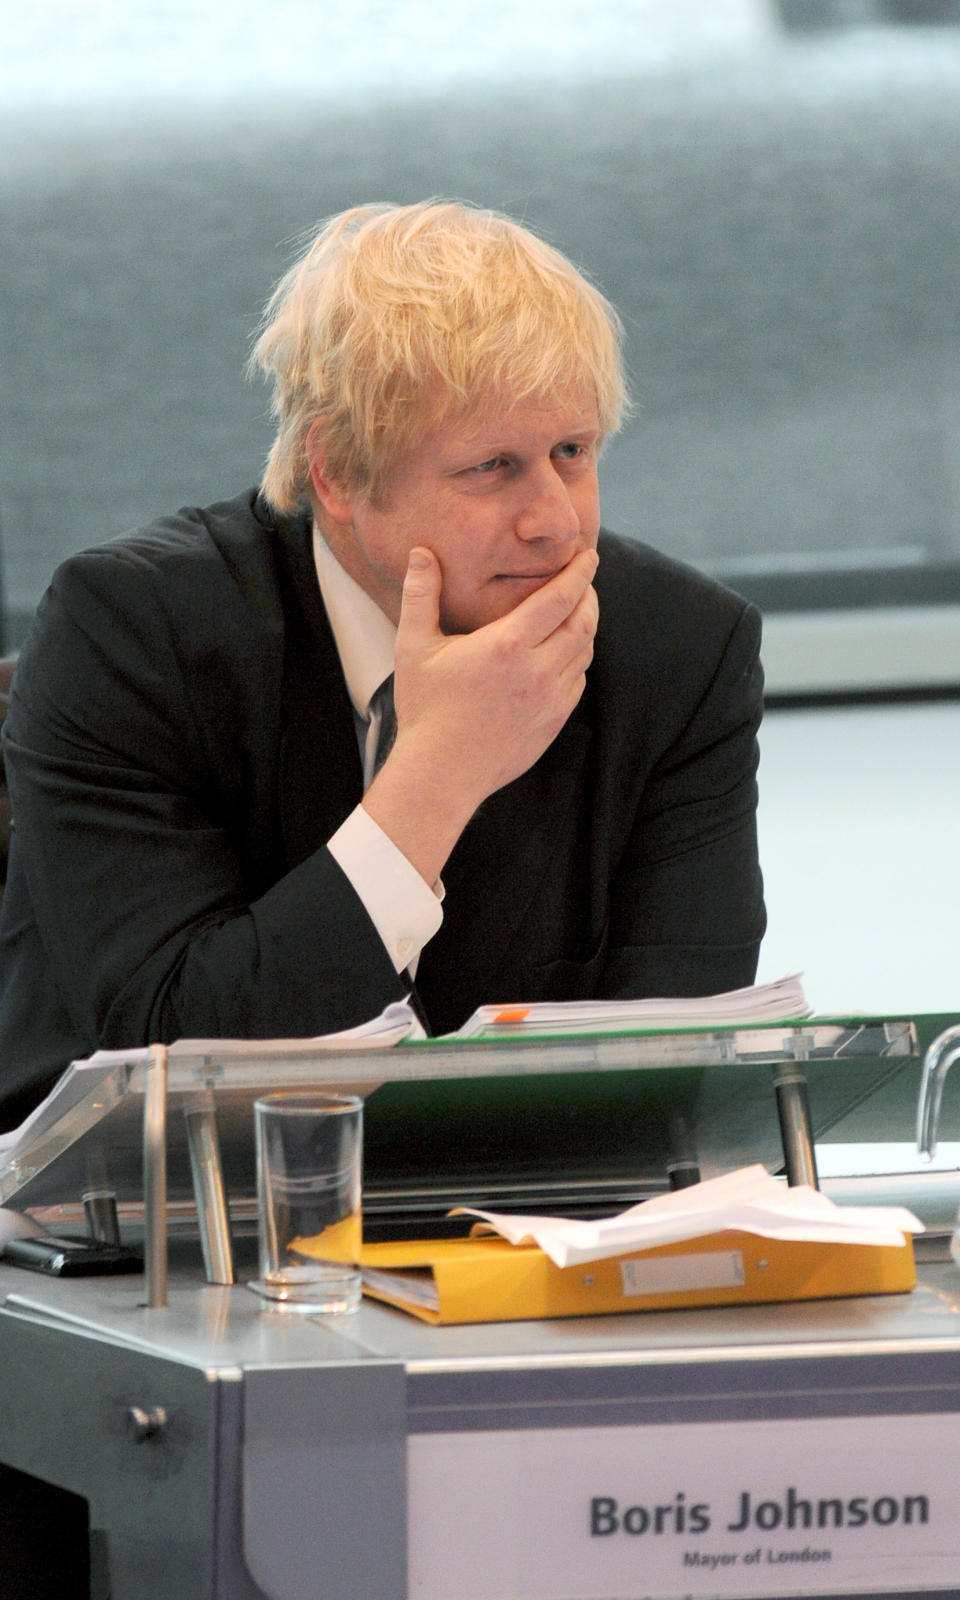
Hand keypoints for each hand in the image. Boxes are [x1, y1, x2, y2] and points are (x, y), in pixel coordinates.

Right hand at [361, 544, 597, 884]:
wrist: (441, 774)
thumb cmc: (424, 709)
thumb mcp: (414, 648)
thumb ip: (421, 596)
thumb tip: (420, 552)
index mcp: (507, 646)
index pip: (560, 598)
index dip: (579, 573)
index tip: (588, 556)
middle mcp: (537, 671)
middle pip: (584, 623)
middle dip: (589, 596)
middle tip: (584, 580)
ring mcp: (550, 700)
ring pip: (585, 652)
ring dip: (586, 627)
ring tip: (575, 612)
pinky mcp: (553, 722)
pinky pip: (577, 682)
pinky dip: (578, 659)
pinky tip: (564, 652)